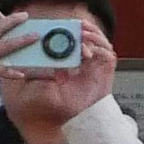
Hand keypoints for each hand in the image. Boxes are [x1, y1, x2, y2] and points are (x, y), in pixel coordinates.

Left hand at [3, 15, 118, 134]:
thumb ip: (45, 70)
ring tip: (84, 33)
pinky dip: (100, 48)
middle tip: (79, 25)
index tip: (68, 25)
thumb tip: (35, 58)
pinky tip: (90, 48)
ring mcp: (99, 66)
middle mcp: (90, 63)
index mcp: (77, 63)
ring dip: (94, 36)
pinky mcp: (107, 71)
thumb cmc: (63, 104)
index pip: (79, 42)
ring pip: (102, 43)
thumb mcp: (48, 82)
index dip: (76, 32)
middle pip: (93, 39)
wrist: (75, 118)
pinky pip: (108, 54)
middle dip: (87, 29)